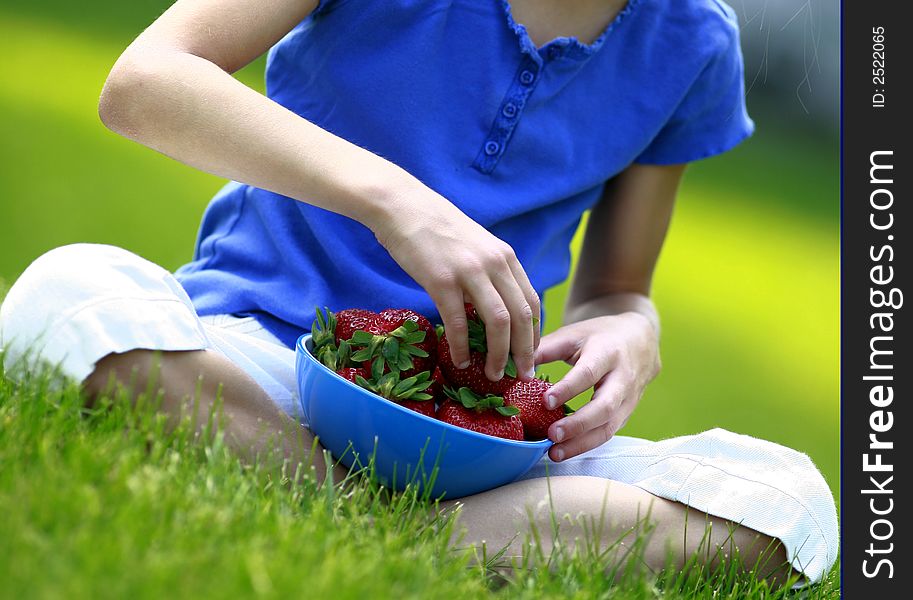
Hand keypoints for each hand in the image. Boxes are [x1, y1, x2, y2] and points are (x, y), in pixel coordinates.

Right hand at [371, 183, 539, 381]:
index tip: (529, 354)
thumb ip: (490, 272)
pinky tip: (459, 360)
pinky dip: (461, 346)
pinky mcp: (441, 281)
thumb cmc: (435, 228)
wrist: (402, 206)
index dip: (534, 333)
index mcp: (505, 256)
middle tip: (521, 375)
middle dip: (524, 351)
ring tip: (493, 375)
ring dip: (498, 354)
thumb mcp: (475, 246)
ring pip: (499, 322)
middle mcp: (494, 264)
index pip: (531, 301)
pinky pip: (459, 322)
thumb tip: (494, 307)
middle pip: (522, 316)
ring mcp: (469, 272)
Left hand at [534, 312, 660, 461]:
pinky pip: (608, 433)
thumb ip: (545, 348)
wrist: (641, 341)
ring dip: (582, 443)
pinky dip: (586, 445)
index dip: (569, 389)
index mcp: (608, 352)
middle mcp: (623, 378)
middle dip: (579, 424)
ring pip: (609, 427)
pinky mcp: (627, 414)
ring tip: (554, 453)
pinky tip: (564, 451)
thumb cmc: (600, 337)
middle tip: (551, 435)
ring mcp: (629, 400)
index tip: (546, 401)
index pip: (588, 373)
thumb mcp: (575, 335)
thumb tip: (513, 364)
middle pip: (605, 406)